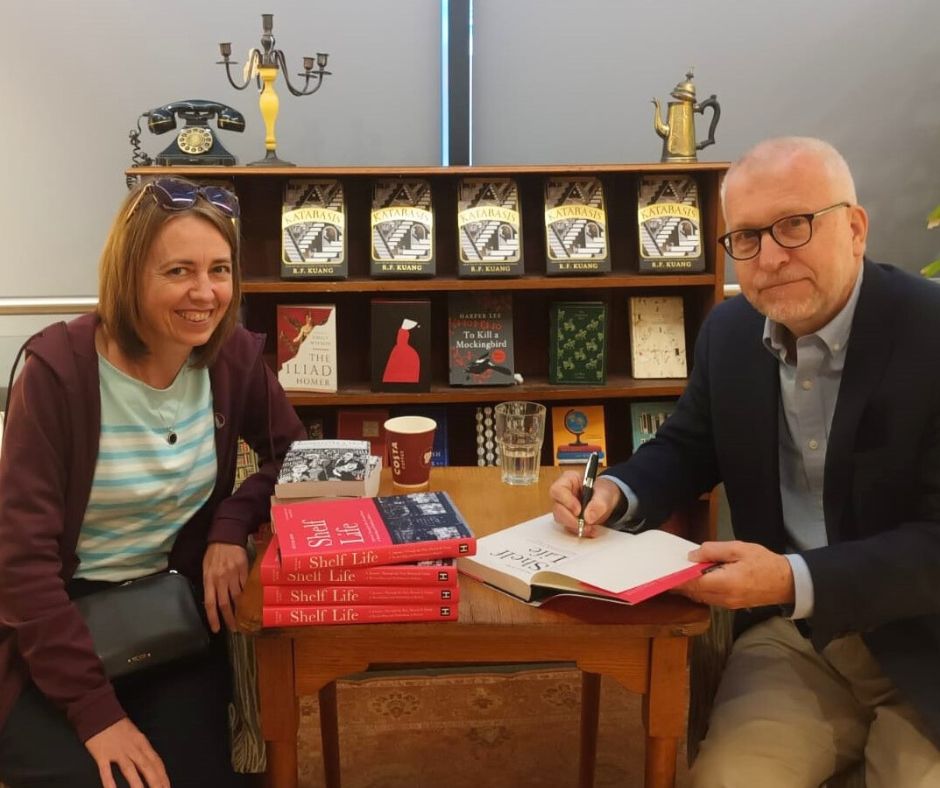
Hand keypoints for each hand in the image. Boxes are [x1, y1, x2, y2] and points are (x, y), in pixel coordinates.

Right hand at [85, 718, 168, 787]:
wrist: (98, 712)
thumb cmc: (116, 724)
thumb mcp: (135, 734)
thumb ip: (141, 749)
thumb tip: (150, 764)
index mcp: (141, 742)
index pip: (156, 761)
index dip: (162, 775)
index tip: (167, 787)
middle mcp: (132, 747)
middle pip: (147, 767)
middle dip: (155, 782)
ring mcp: (117, 751)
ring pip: (130, 770)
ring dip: (137, 785)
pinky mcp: (102, 754)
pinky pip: (106, 771)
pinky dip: (109, 782)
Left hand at [202, 542, 248, 632]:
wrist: (227, 536)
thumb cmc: (214, 553)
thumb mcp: (206, 567)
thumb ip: (210, 583)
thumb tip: (213, 598)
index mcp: (209, 579)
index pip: (209, 603)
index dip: (212, 617)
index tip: (216, 629)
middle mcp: (221, 579)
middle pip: (225, 603)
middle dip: (229, 618)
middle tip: (233, 629)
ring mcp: (233, 575)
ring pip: (237, 597)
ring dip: (240, 609)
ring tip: (242, 618)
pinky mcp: (244, 570)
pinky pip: (245, 586)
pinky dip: (247, 595)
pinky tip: (249, 602)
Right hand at [549, 472, 623, 537]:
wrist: (607, 501)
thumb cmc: (603, 491)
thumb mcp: (605, 493)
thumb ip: (598, 503)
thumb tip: (588, 516)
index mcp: (568, 480)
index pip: (558, 490)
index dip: (566, 501)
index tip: (578, 510)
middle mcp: (562, 494)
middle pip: (557, 508)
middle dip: (570, 519)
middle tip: (585, 524)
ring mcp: (564, 507)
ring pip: (561, 519)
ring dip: (575, 526)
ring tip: (591, 528)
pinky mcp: (568, 519)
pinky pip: (569, 527)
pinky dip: (579, 531)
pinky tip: (590, 530)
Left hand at [673, 540, 794, 608]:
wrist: (787, 582)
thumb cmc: (764, 562)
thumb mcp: (739, 549)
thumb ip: (714, 550)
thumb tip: (692, 556)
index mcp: (725, 582)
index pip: (693, 582)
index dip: (676, 578)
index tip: (663, 572)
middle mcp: (723, 597)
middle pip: (694, 592)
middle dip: (680, 583)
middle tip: (667, 571)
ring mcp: (727, 604)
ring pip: (700, 597)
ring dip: (689, 587)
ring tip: (679, 574)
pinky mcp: (731, 605)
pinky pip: (709, 599)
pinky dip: (700, 590)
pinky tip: (697, 580)